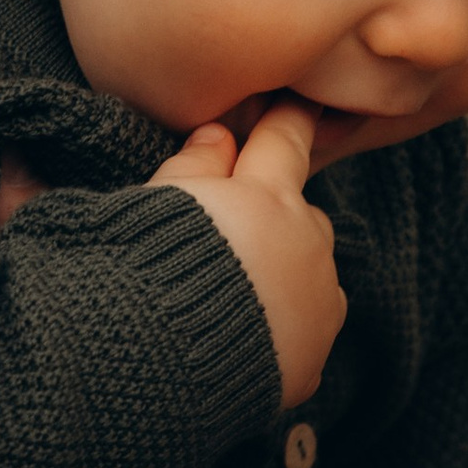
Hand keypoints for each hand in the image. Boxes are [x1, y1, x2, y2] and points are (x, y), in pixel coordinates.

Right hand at [154, 104, 344, 409]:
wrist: (160, 365)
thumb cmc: (150, 270)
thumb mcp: (160, 201)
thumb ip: (195, 166)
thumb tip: (217, 136)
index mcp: (268, 197)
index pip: (285, 139)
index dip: (289, 118)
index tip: (300, 102)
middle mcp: (306, 245)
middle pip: (303, 212)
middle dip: (278, 214)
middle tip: (234, 230)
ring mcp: (317, 304)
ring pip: (311, 270)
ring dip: (286, 269)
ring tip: (238, 288)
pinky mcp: (313, 356)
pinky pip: (307, 327)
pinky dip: (286, 323)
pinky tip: (249, 333)